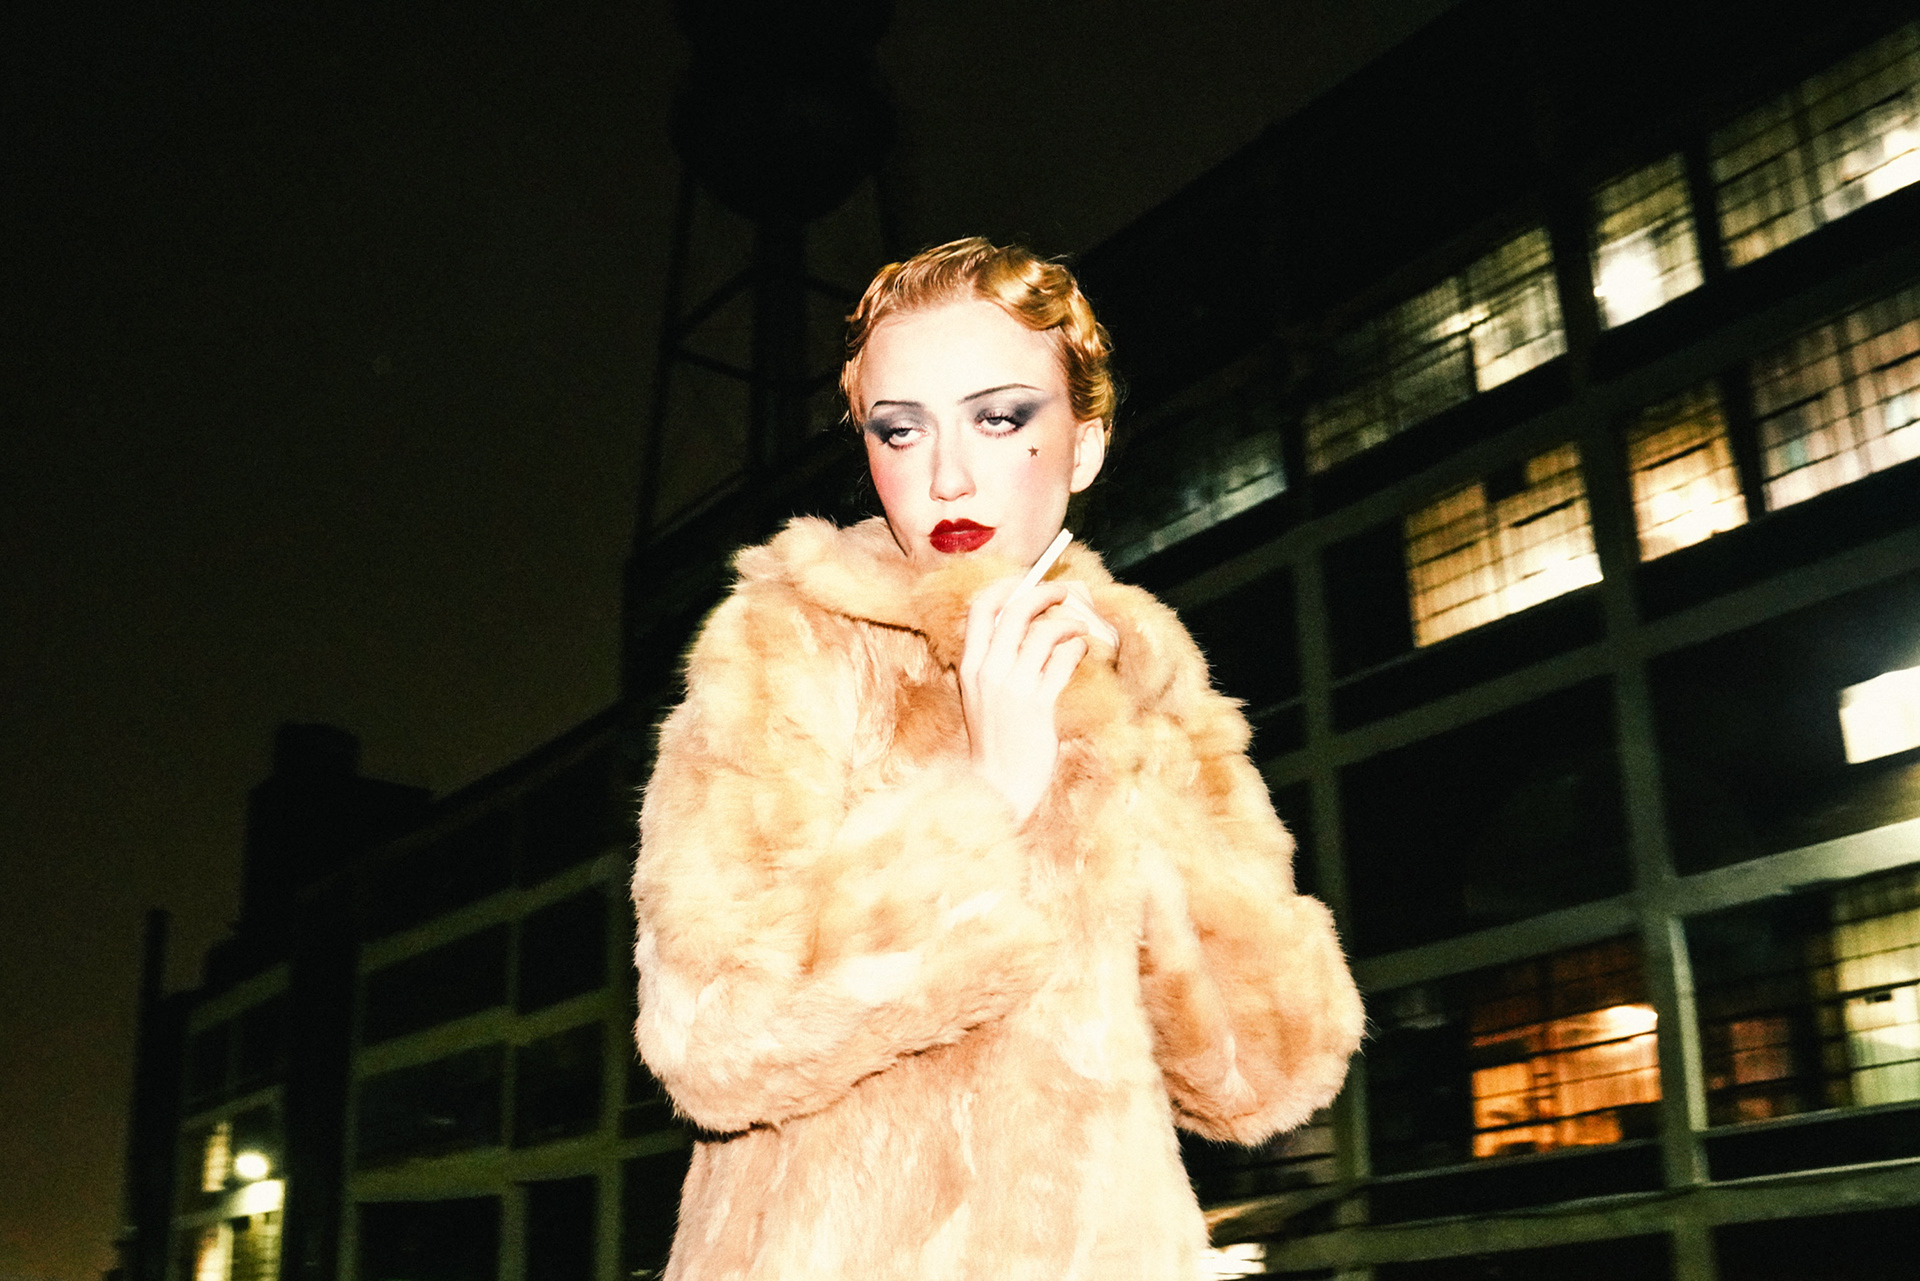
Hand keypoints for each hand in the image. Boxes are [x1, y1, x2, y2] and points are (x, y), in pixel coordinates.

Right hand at [959, 577, 1091, 822]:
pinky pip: (1063, 661)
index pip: (981, 608)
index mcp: (969, 667)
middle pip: (1015, 611)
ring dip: (1068, 623)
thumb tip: (1022, 626)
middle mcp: (987, 672)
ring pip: (1044, 633)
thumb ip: (993, 663)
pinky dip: (1076, 649)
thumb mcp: (980, 697)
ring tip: (1079, 629)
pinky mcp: (1038, 705)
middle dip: (1044, 593)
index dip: (1007, 586)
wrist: (998, 787)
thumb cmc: (995, 741)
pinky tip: (1081, 652)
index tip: (1026, 581)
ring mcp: (1012, 688)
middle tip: (1063, 591)